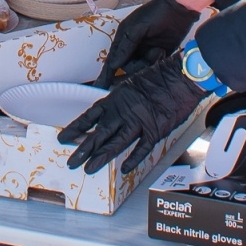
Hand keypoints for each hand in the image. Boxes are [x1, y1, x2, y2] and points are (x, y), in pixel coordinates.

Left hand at [59, 54, 205, 173]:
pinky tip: (125, 169)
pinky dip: (133, 160)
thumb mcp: (132, 82)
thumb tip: (110, 108)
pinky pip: (142, 149)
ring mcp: (139, 123)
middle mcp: (123, 112)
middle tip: (71, 162)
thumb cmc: (160, 76)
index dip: (76, 128)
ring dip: (101, 157)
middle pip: (99, 134)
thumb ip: (120, 98)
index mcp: (116, 99)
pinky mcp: (155, 131)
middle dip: (83, 149)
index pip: (90, 116)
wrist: (182, 77)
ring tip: (88, 169)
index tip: (63, 138)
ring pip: (116, 144)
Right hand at [95, 0, 198, 88]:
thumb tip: (114, 64)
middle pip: (128, 67)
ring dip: (149, 63)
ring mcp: (146, 52)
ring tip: (159, 51)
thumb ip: (125, 46)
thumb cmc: (155, 13)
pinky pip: (153, 68)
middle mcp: (133, 47)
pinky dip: (157, 63)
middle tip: (151, 56)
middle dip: (138, 66)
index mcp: (124, 39)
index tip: (100, 87)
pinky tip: (163, 53)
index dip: (106, 74)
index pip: (112, 60)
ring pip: (141, 69)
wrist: (179, 10)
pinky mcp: (159, 56)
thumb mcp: (137, 28)